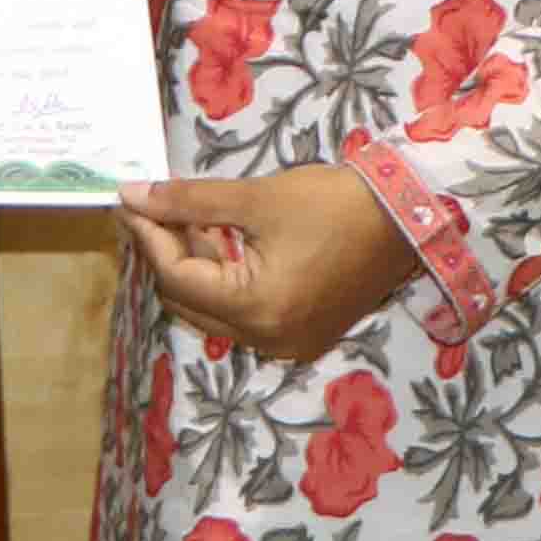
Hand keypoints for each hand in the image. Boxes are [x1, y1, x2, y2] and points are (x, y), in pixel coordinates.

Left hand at [119, 162, 425, 363]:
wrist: (409, 216)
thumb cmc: (335, 203)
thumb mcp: (256, 197)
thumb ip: (189, 200)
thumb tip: (133, 195)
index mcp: (258, 309)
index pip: (178, 277)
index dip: (149, 237)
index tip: (131, 201)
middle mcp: (268, 340)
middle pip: (189, 301)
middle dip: (166, 254)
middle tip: (154, 208)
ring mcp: (286, 344)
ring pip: (213, 311)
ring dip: (195, 268)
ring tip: (187, 217)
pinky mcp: (301, 335)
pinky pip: (242, 314)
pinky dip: (225, 281)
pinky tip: (221, 240)